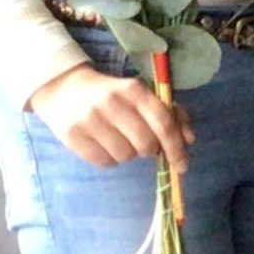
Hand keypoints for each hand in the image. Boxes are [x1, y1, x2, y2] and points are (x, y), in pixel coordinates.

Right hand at [26, 62, 193, 171]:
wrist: (64, 88)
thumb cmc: (111, 94)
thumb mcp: (140, 94)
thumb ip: (169, 113)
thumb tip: (189, 139)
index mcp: (133, 90)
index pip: (162, 122)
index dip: (176, 147)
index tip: (182, 165)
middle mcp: (112, 103)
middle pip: (146, 143)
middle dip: (151, 150)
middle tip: (145, 144)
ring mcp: (90, 120)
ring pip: (126, 156)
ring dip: (129, 154)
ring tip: (120, 139)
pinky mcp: (73, 137)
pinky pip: (105, 162)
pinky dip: (111, 159)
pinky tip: (105, 144)